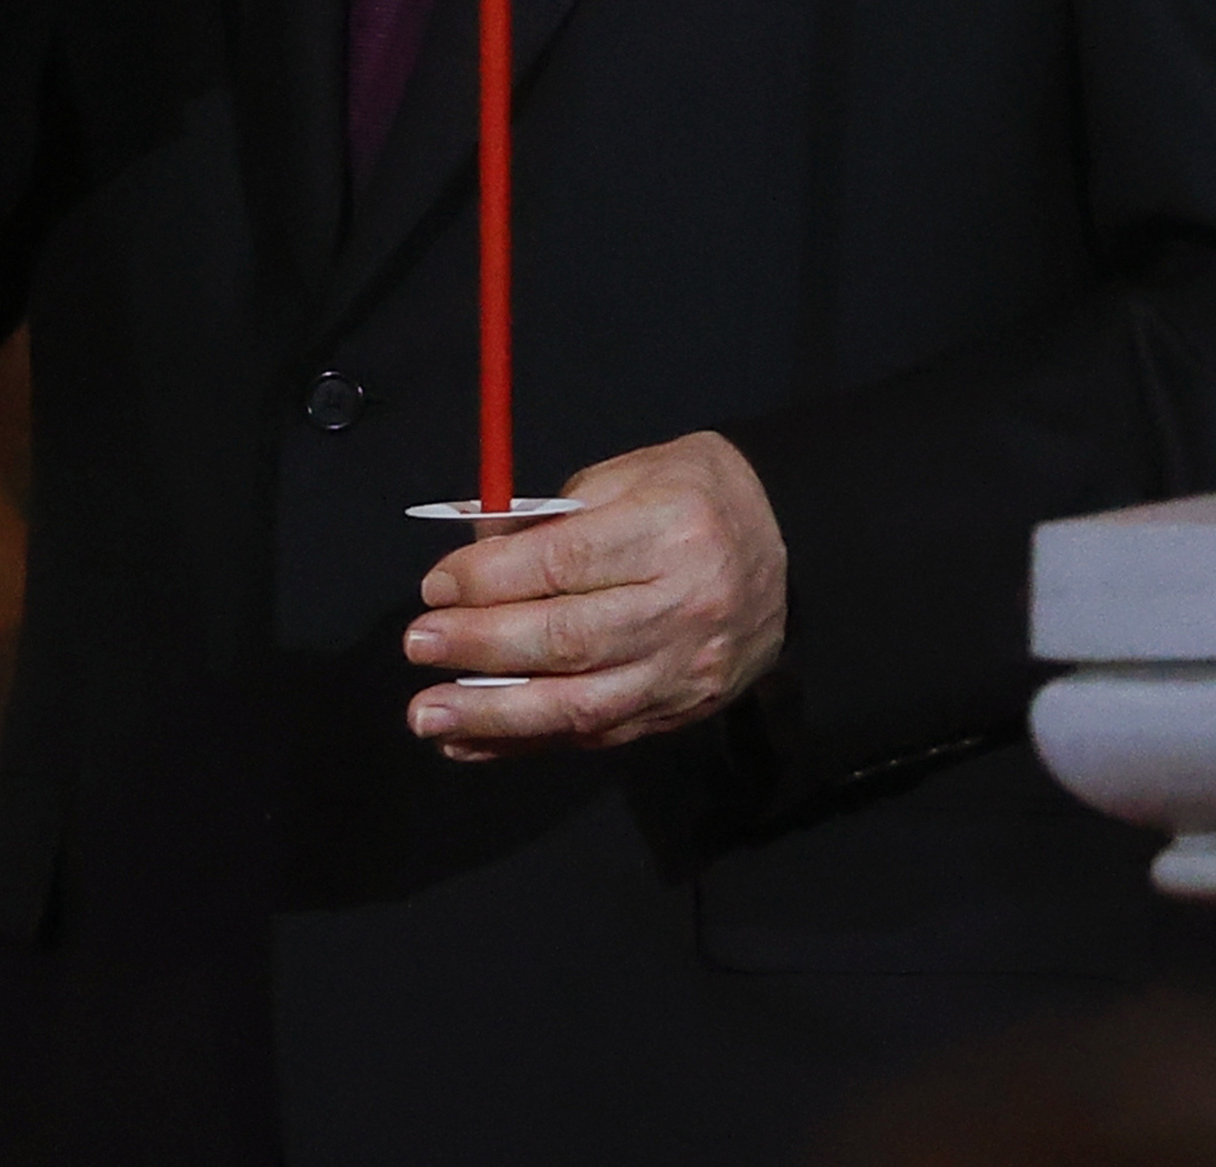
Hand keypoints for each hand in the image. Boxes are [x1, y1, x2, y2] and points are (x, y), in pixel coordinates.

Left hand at [408, 431, 790, 756]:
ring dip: (492, 713)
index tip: (436, 585)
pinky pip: (594, 734)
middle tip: (417, 644)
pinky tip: (471, 740)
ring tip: (426, 714)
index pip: (566, 563)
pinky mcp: (681, 708)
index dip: (490, 579)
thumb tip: (472, 561)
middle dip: (480, 645)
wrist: (798, 550)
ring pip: (579, 703)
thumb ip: (557, 517)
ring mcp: (687, 666)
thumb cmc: (701, 498)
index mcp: (675, 528)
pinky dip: (526, 742)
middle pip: (568, 638)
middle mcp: (687, 603)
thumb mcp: (638, 473)